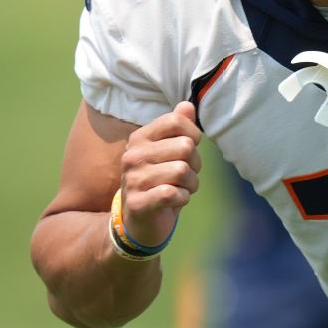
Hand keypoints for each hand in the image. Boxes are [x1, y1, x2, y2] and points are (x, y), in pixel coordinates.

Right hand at [119, 101, 202, 246]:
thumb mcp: (169, 151)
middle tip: (185, 175)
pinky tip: (175, 201)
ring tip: (181, 188)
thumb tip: (188, 105)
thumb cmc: (160, 180)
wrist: (139, 221)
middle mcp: (133, 155)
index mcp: (140, 137)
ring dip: (191, 183)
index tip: (189, 149)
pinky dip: (183, 198)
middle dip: (195, 164)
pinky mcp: (138, 203)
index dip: (193, 135)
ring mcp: (133, 179)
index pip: (176, 121)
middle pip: (185, 146)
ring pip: (183, 171)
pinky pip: (174, 193)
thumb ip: (178, 127)